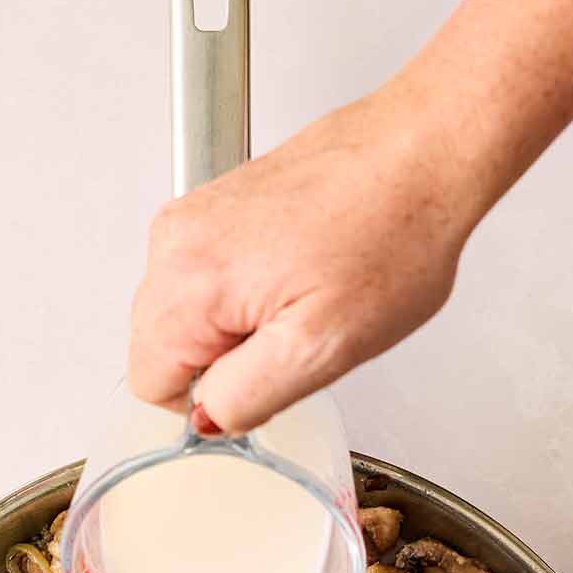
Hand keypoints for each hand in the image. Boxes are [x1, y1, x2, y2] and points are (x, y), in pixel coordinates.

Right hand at [127, 83, 483, 433]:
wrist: (422, 154)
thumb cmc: (391, 234)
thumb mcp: (322, 349)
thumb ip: (245, 397)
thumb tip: (206, 418)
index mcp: (188, 282)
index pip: (150, 385)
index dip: (211, 399)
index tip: (266, 374)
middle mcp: (176, 242)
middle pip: (164, 349)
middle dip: (226, 360)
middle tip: (296, 332)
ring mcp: (195, 218)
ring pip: (190, 317)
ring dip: (241, 326)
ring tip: (306, 296)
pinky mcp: (219, 206)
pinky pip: (211, 281)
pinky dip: (251, 292)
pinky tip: (303, 273)